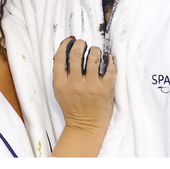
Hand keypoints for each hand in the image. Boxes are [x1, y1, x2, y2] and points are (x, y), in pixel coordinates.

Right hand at [51, 36, 116, 156]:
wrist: (85, 127)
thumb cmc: (73, 108)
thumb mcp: (59, 91)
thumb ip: (61, 74)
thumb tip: (66, 51)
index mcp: (60, 83)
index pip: (60, 56)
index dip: (65, 44)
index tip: (70, 41)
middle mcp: (75, 83)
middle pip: (76, 53)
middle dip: (80, 44)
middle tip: (83, 44)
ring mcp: (91, 86)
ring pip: (93, 57)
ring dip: (95, 50)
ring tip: (96, 52)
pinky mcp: (105, 89)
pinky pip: (110, 68)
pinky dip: (110, 59)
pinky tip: (108, 59)